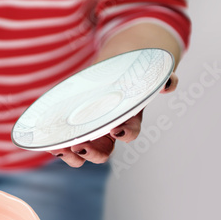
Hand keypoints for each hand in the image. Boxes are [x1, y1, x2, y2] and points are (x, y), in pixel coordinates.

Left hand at [49, 73, 177, 166]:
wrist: (116, 64)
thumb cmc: (132, 70)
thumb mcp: (146, 71)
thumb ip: (162, 78)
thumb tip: (170, 85)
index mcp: (127, 119)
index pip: (129, 133)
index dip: (125, 134)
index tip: (117, 129)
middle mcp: (109, 130)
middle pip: (103, 152)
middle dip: (92, 153)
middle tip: (80, 145)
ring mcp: (91, 130)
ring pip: (83, 151)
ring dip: (72, 155)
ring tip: (62, 149)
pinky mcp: (75, 125)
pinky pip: (66, 141)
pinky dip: (58, 145)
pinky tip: (50, 143)